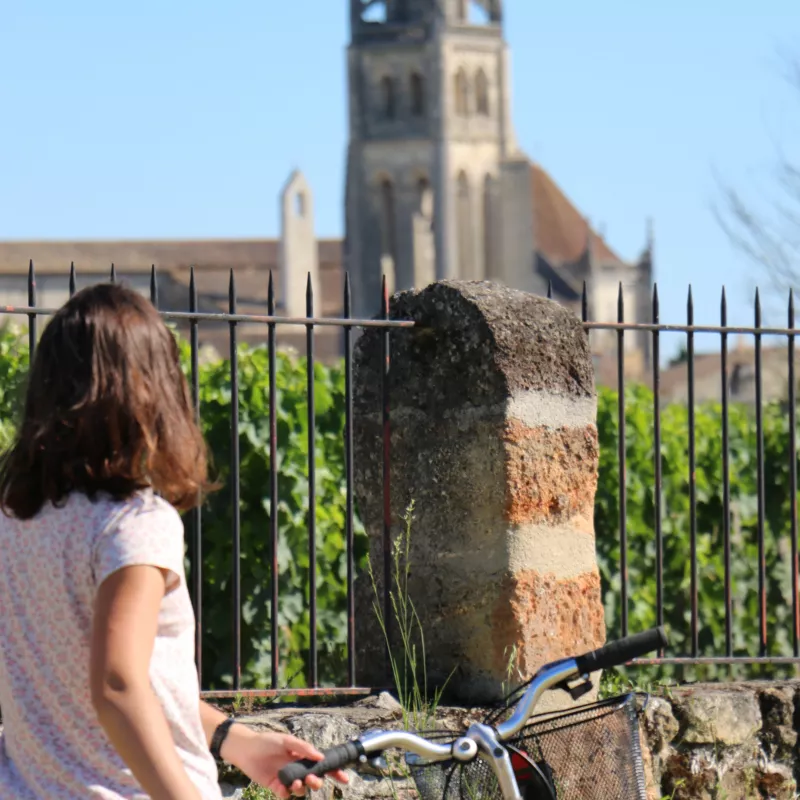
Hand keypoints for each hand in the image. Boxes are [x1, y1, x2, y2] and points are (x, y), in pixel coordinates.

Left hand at [224, 729, 349, 797]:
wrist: (246, 749)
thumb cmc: (267, 741)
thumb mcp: (287, 741)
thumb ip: (304, 748)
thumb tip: (320, 757)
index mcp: (302, 756)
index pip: (321, 765)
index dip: (333, 771)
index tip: (344, 778)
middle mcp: (297, 768)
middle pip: (314, 779)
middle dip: (317, 781)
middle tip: (311, 779)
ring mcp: (287, 778)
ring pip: (301, 789)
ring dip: (301, 787)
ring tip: (295, 782)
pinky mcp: (276, 786)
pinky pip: (285, 794)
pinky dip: (286, 793)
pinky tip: (282, 787)